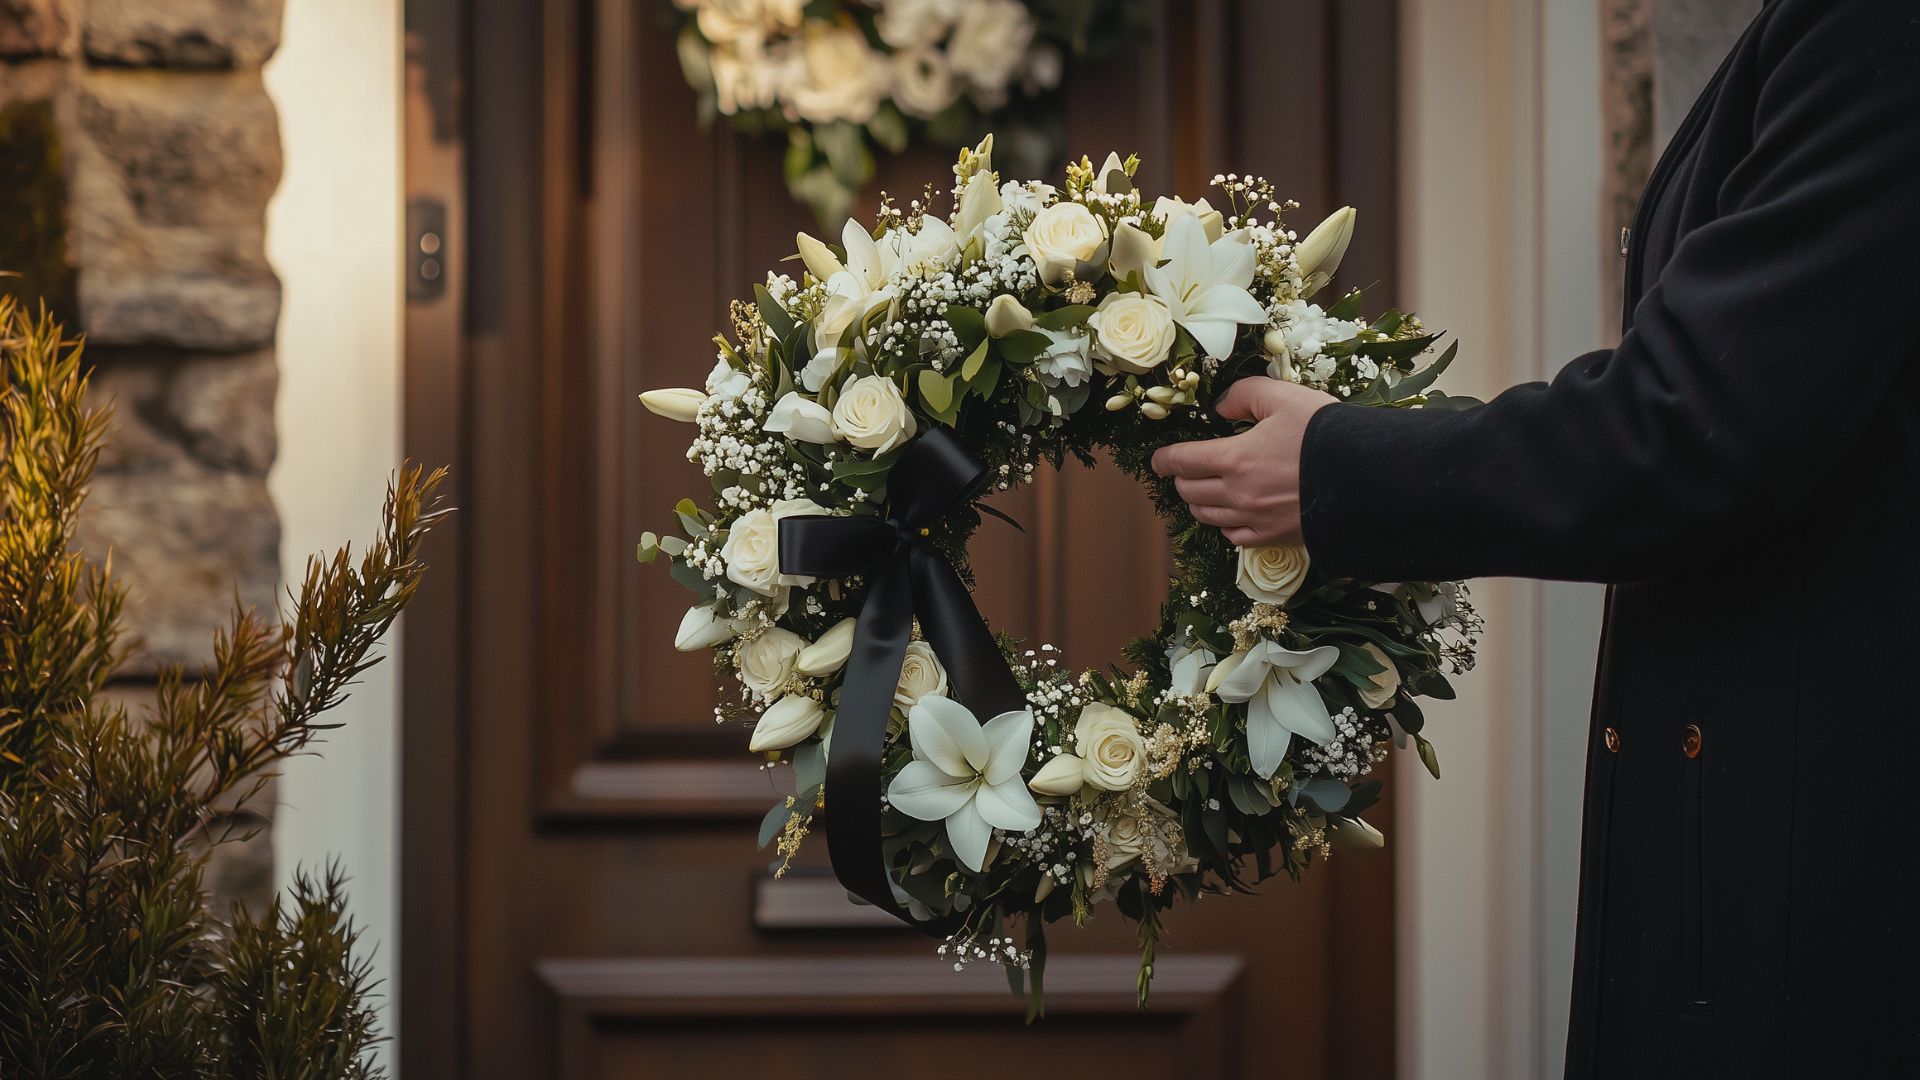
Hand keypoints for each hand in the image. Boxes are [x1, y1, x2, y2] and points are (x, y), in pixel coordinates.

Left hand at [1150, 378, 1337, 547]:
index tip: (1157, 461)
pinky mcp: (1274, 537)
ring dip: (1200, 502)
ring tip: (1206, 490)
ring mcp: (1254, 520)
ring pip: (1207, 517)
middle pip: (1189, 492)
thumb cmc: (1325, 432)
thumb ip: (1244, 395)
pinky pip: (1234, 537)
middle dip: (1182, 479)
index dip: (1163, 460)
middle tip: (1187, 470)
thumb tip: (1220, 408)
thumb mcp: (1283, 397)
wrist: (1367, 476)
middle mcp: (1236, 495)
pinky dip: (1226, 525)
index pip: (1180, 462)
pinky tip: (1233, 514)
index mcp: (1233, 459)